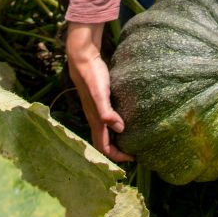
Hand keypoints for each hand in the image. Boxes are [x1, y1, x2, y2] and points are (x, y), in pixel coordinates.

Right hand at [65, 22, 133, 162]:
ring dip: (116, 139)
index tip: (132, 158)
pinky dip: (116, 124)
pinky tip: (125, 119)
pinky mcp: (100, 100)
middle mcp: (94, 117)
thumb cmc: (92, 76)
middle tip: (134, 153)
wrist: (83, 59)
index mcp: (95, 120)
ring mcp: (96, 109)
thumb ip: (106, 111)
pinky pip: (107, 118)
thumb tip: (119, 129)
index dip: (117, 156)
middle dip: (117, 151)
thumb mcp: (100, 94)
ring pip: (105, 131)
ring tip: (131, 140)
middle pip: (104, 141)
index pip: (104, 146)